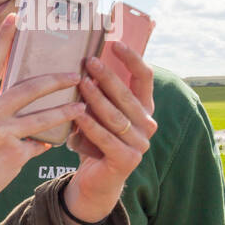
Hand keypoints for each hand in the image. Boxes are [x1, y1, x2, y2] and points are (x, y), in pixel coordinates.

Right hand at [0, 12, 85, 224]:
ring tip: (83, 106)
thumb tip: (17, 112)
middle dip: (56, 79)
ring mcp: (0, 132)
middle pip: (29, 86)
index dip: (4, 39)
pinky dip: (46, 144)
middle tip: (76, 73)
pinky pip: (38, 145)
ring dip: (66, 110)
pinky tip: (55, 145)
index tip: (16, 16)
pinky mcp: (11, 154)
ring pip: (42, 116)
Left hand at [61, 40, 155, 224]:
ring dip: (97, 98)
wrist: (95, 181)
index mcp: (143, 109)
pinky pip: (106, 137)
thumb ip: (97, 94)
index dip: (132, 60)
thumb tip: (80, 61)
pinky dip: (90, 125)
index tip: (115, 44)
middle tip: (89, 61)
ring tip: (80, 83)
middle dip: (107, 76)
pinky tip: (77, 113)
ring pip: (116, 116)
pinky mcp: (128, 160)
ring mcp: (140, 143)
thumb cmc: (93, 141)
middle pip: (127, 95)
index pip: (144, 78)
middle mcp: (147, 124)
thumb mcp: (97, 114)